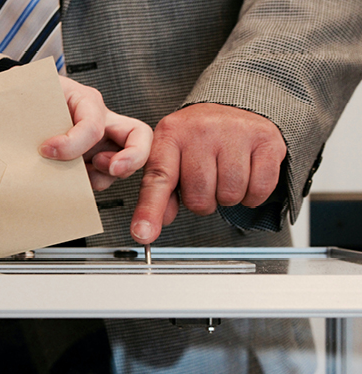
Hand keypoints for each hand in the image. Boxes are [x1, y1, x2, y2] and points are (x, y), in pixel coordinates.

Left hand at [39, 76, 152, 190]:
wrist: (24, 105)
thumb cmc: (30, 97)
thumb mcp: (30, 95)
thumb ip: (30, 111)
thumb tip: (32, 142)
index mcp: (85, 100)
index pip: (92, 125)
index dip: (72, 143)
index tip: (45, 149)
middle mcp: (101, 121)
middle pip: (139, 136)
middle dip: (133, 157)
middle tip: (113, 169)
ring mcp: (102, 143)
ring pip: (123, 164)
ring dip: (105, 176)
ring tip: (78, 176)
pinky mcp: (94, 162)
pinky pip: (104, 177)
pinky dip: (92, 185)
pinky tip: (71, 182)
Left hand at [130, 103, 286, 243]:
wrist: (234, 104)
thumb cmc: (199, 137)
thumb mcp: (171, 156)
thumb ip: (159, 192)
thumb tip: (150, 225)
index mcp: (171, 135)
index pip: (158, 179)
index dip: (150, 211)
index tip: (142, 234)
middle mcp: (201, 130)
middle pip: (199, 197)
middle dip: (202, 201)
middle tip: (206, 182)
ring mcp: (235, 132)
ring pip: (230, 195)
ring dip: (228, 197)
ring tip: (225, 176)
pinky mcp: (265, 139)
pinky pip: (259, 189)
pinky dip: (253, 194)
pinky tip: (246, 176)